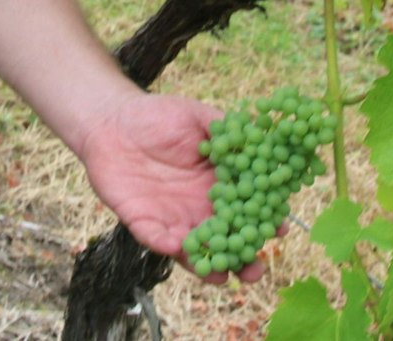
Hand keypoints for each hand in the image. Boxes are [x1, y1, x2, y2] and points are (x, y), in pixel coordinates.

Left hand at [73, 93, 270, 283]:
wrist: (112, 121)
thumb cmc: (157, 116)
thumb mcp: (197, 117)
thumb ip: (226, 129)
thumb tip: (259, 137)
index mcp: (216, 185)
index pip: (245, 209)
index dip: (263, 221)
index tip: (280, 229)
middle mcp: (197, 207)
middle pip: (225, 240)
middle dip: (241, 259)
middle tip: (254, 271)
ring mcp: (171, 218)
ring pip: (194, 251)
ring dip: (208, 267)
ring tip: (223, 276)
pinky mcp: (142, 222)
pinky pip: (155, 239)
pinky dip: (166, 246)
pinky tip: (178, 248)